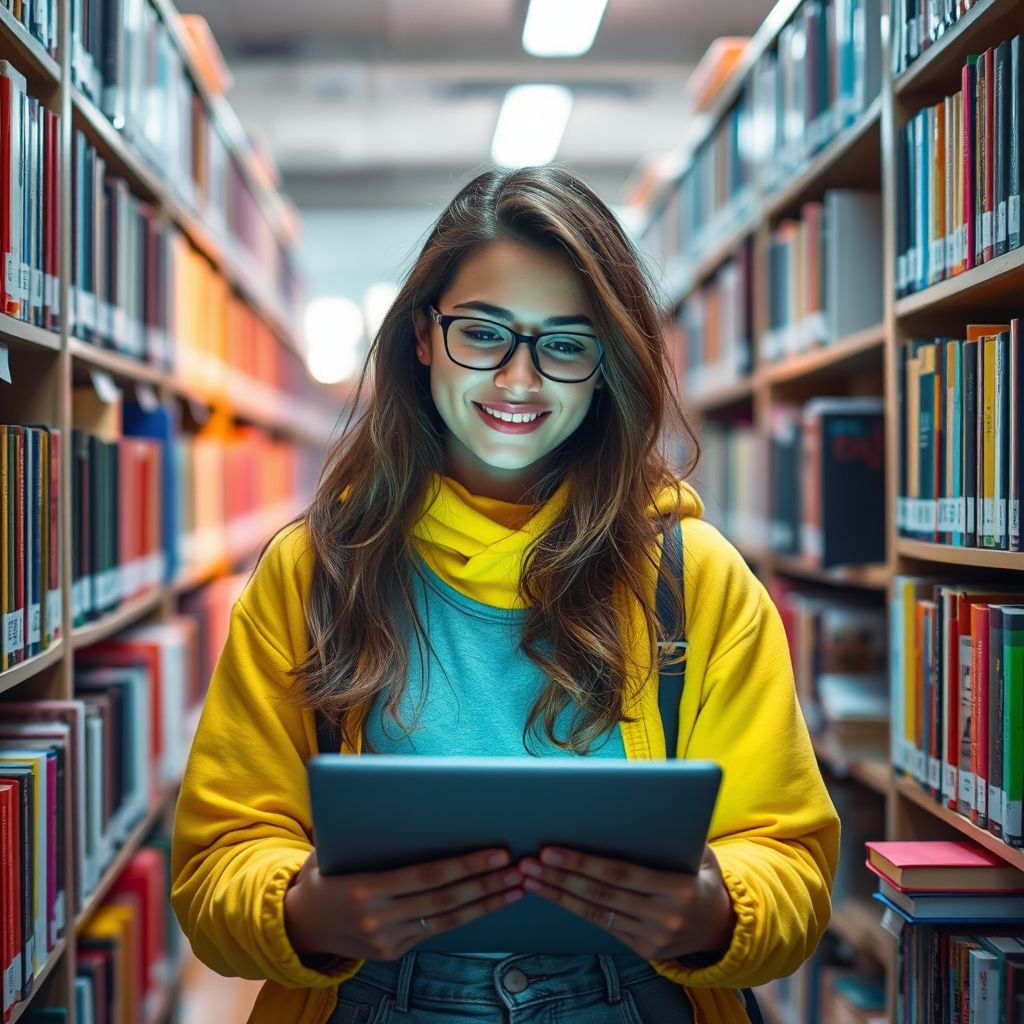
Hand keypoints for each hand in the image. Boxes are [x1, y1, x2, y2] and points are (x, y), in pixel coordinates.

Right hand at [284, 847, 523, 960]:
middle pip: (444, 901)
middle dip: (485, 884)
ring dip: (485, 904)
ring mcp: (386, 941)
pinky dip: (466, 918)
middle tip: (518, 868)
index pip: (426, 876)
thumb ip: (360, 830)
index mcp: (365, 889)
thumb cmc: (323, 874)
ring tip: (516, 888)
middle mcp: (378, 919)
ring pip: (446, 921)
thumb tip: (383, 786)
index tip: (495, 853)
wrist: (297, 926)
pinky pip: (436, 932)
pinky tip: (490, 904)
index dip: (465, 865)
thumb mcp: (331, 849)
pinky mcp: (393, 953)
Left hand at [517, 843, 735, 961]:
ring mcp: (653, 938)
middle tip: (527, 863)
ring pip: (596, 912)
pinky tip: (552, 895)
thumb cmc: (702, 877)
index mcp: (678, 889)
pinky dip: (574, 909)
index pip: (620, 874)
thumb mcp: (702, 853)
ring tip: (530, 878)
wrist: (722, 927)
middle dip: (560, 877)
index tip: (551, 851)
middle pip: (601, 894)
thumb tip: (650, 799)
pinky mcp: (643, 950)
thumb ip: (676, 834)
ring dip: (558, 894)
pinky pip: (603, 925)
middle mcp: (665, 917)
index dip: (583, 863)